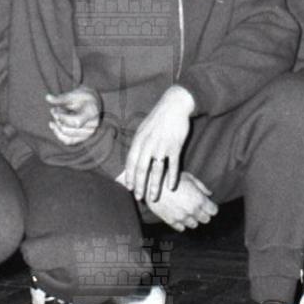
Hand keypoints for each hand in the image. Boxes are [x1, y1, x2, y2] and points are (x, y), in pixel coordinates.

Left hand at [44, 86, 100, 148]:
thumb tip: (47, 97)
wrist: (93, 103)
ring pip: (67, 136)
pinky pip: (68, 141)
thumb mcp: (74, 94)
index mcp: (91, 113)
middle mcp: (92, 126)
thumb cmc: (83, 97)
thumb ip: (61, 98)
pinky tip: (53, 125)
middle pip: (69, 129)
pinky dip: (58, 134)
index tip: (56, 109)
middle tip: (54, 110)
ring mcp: (88, 133)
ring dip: (57, 126)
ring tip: (55, 115)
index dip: (63, 118)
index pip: (76, 122)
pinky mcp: (83, 138)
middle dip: (57, 120)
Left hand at [119, 86, 194, 203]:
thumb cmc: (158, 118)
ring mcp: (162, 146)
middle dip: (139, 185)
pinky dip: (172, 177)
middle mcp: (148, 144)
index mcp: (139, 139)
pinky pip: (173, 166)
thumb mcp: (143, 129)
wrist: (174, 106)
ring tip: (153, 197)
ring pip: (157, 171)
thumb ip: (139, 144)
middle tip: (139, 197)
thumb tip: (133, 159)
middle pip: (141, 169)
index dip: (129, 176)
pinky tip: (171, 187)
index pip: (131, 162)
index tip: (128, 188)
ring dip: (154, 186)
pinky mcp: (175, 147)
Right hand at [142, 173, 216, 230]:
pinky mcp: (171, 221)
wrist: (150, 183)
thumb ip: (201, 187)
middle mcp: (192, 211)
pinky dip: (182, 223)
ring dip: (193, 219)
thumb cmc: (170, 177)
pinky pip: (182, 228)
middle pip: (206, 219)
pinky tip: (178, 214)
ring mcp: (181, 217)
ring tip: (187, 210)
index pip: (214, 211)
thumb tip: (209, 194)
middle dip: (203, 213)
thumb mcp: (188, 177)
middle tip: (197, 206)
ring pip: (194, 225)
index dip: (211, 207)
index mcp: (199, 199)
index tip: (208, 204)